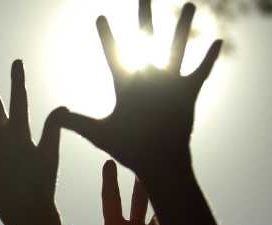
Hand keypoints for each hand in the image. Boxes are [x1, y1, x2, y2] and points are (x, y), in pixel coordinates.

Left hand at [62, 1, 221, 177]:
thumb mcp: (98, 134)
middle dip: (144, 17)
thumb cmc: (127, 149)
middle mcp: (146, 79)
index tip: (99, 16)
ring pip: (176, 48)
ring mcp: (168, 84)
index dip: (106, 36)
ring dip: (183, 27)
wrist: (155, 162)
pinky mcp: (186, 94)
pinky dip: (209, 59)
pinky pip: (200, 72)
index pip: (112, 54)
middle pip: (145, 40)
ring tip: (189, 4)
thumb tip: (53, 116)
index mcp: (124, 86)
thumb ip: (77, 123)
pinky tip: (218, 41)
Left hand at [64, 161, 169, 224]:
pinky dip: (177, 221)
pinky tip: (183, 205)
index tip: (109, 162)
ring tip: (171, 176)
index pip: (110, 201)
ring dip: (164, 197)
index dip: (110, 182)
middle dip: (142, 182)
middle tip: (146, 158)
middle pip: (139, 201)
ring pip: (159, 213)